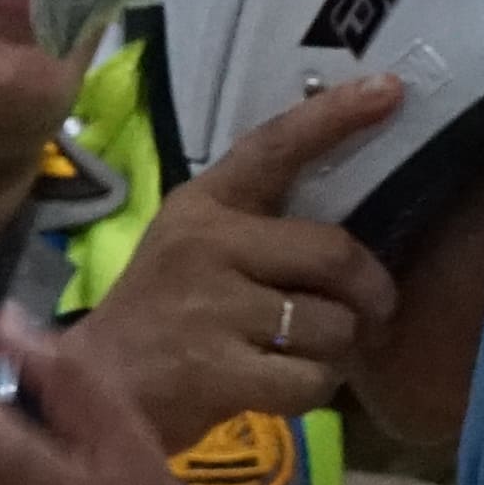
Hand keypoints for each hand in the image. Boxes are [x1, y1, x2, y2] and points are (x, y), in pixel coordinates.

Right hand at [67, 76, 406, 451]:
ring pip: (331, 324)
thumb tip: (355, 241)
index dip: (336, 116)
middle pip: (334, 252)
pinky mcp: (217, 371)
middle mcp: (207, 245)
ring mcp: (211, 308)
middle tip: (373, 312)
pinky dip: (312, 390)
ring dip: (335, 350)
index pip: (275, 146)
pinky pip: (311, 379)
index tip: (390, 90)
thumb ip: (259, 231)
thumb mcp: (192, 250)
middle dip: (371, 291)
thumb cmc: (159, 319)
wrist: (92, 394)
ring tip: (298, 354)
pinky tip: (279, 387)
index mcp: (203, 205)